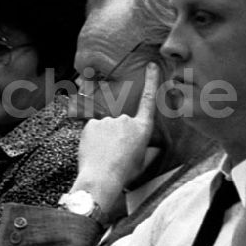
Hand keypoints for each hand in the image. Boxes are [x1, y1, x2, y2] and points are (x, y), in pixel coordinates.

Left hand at [71, 62, 161, 214]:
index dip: (151, 82)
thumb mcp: (142, 162)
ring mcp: (108, 121)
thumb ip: (146, 150)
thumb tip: (153, 148)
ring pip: (105, 126)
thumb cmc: (123, 174)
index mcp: (142, 129)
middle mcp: (126, 120)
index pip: (148, 101)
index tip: (151, 66)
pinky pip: (92, 129)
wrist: (101, 178)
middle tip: (114, 155)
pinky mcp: (92, 123)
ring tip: (104, 155)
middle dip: (116, 135)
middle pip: (121, 123)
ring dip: (104, 137)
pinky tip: (94, 151)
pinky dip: (92, 138)